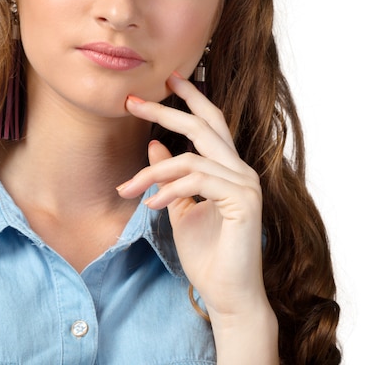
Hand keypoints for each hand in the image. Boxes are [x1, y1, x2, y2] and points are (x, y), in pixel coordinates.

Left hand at [118, 72, 269, 321]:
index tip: (167, 79)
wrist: (226, 295)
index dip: (191, 98)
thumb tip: (153, 146)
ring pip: (190, 158)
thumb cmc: (206, 254)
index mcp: (227, 168)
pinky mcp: (243, 200)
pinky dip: (169, 190)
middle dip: (165, 110)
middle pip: (202, 126)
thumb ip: (169, 177)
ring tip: (129, 189)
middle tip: (132, 102)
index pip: (211, 123)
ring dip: (153, 172)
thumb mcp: (178, 208)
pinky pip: (197, 181)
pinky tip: (151, 206)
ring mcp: (245, 183)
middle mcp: (240, 169)